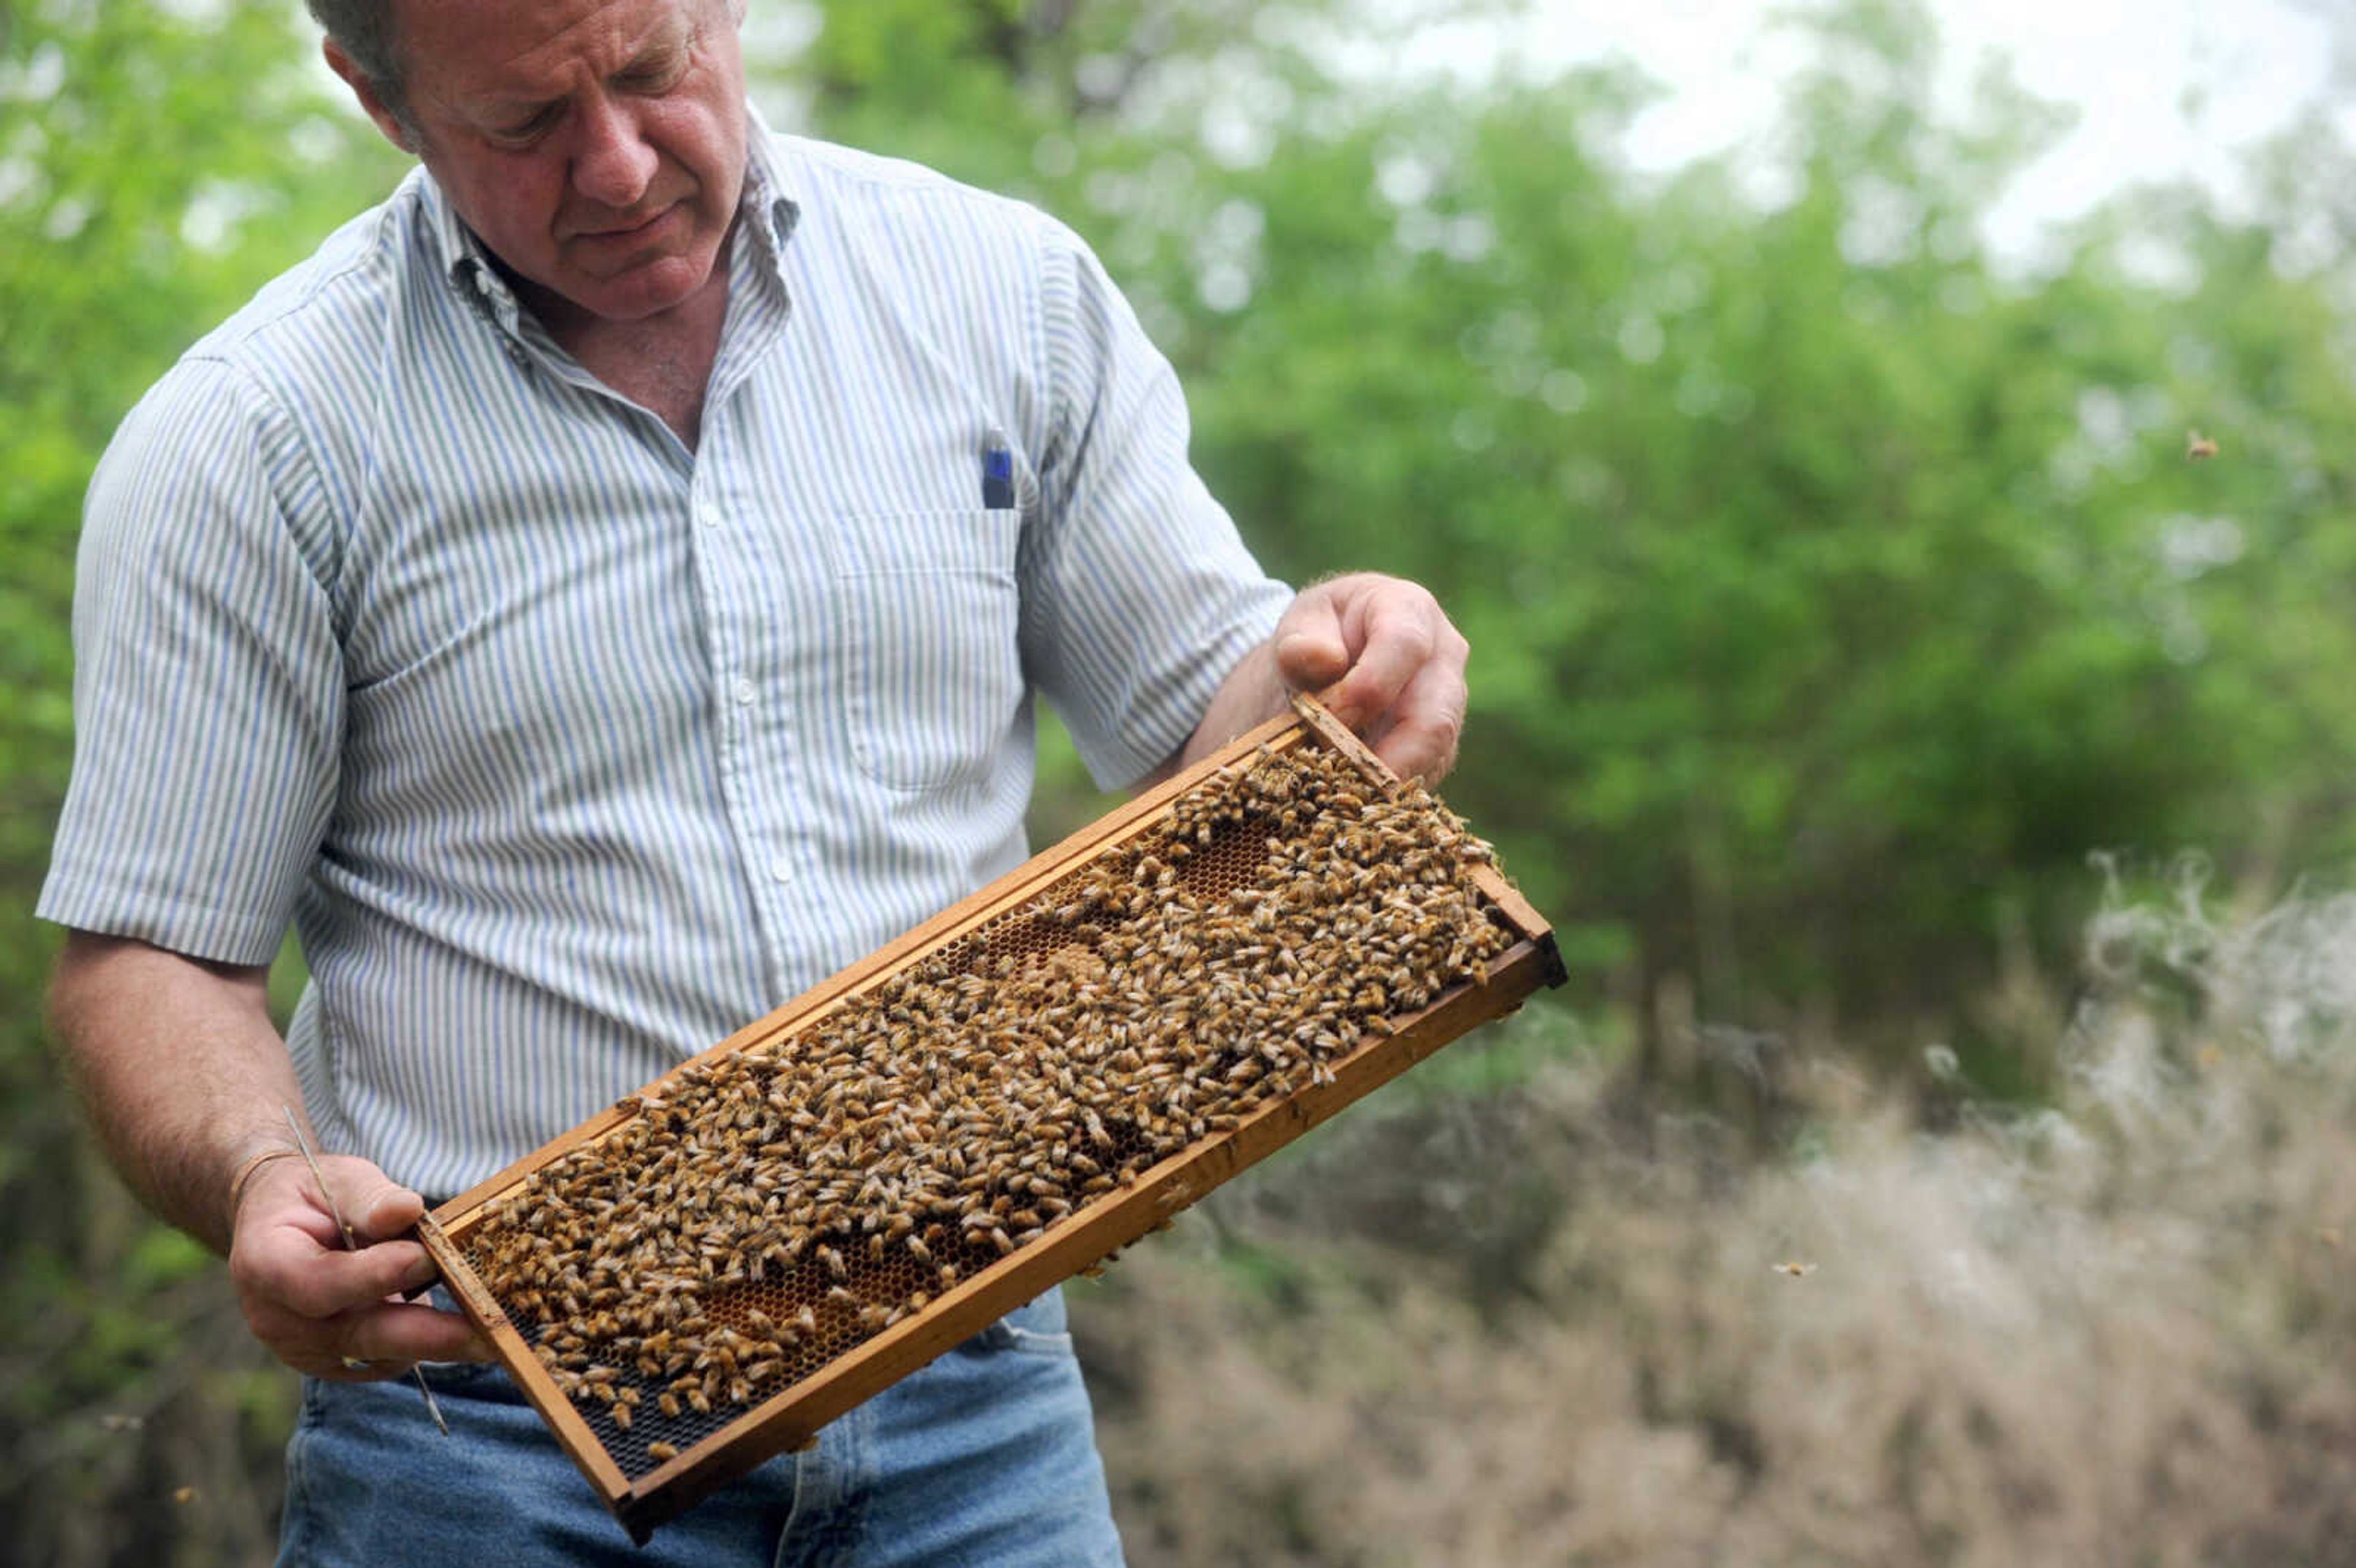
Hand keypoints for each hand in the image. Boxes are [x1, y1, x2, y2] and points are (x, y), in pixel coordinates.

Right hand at [228, 1152, 491, 1380]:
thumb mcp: (338, 1178)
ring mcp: (303, 1349)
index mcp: (266, 1266)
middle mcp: (277, 1320)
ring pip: (380, 1355)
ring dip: (432, 1337)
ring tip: (480, 1311)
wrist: (280, 1223)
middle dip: (428, 1335)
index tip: (427, 1258)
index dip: (375, 1275)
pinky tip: (446, 1313)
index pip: (320, 1285)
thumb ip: (370, 1197)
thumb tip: (406, 1209)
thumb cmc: (313, 1193)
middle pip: (358, 1335)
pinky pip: (385, 1361)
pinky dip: (419, 1342)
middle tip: (488, 1332)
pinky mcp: (332, 1363)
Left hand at [1272, 573, 1468, 785]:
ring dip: (1388, 779)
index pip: (1406, 645)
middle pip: (1436, 714)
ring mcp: (1449, 703)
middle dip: (1389, 753)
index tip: (1332, 717)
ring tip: (1344, 793)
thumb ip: (1302, 642)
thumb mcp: (1300, 624)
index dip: (1370, 686)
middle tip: (1343, 778)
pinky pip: (1426, 775)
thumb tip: (1324, 659)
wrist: (1332, 657)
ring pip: (1436, 753)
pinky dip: (1390, 793)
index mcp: (1411, 610)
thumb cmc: (1319, 634)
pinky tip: (1354, 797)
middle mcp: (1445, 656)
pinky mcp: (1442, 743)